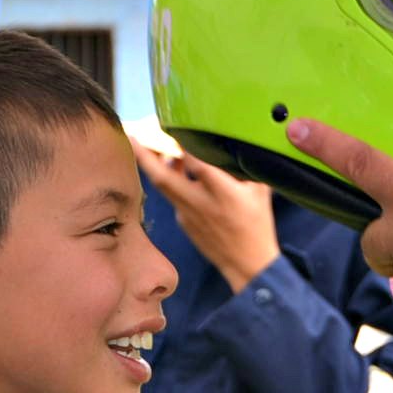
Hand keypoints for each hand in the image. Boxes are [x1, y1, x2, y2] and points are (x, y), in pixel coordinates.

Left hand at [138, 142, 280, 291]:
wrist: (248, 265)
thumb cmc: (257, 226)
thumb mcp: (260, 191)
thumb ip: (245, 168)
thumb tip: (234, 145)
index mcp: (222, 191)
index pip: (194, 161)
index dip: (181, 143)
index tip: (174, 127)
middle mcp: (200, 202)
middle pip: (162, 177)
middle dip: (144, 155)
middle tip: (132, 137)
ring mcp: (188, 215)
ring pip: (164, 186)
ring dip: (156, 167)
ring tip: (154, 150)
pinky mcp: (184, 223)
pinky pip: (174, 198)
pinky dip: (173, 183)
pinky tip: (179, 174)